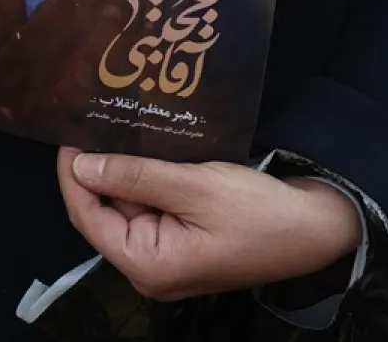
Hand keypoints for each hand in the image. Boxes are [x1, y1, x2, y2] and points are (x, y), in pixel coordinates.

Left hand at [57, 147, 361, 302]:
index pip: (88, 217)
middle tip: (92, 120)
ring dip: (123, 168)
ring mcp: (167, 254)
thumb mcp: (195, 188)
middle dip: (98, 168)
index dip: (73, 175)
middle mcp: (150, 268)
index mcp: (148, 265)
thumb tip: (82, 166)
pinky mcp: (183, 239)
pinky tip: (145, 144)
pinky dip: (147, 177)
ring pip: (128, 204)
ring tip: (116, 123)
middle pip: (104, 212)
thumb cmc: (260, 212)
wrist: (318, 228)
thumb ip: (136, 176)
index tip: (69, 133)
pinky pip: (152, 205)